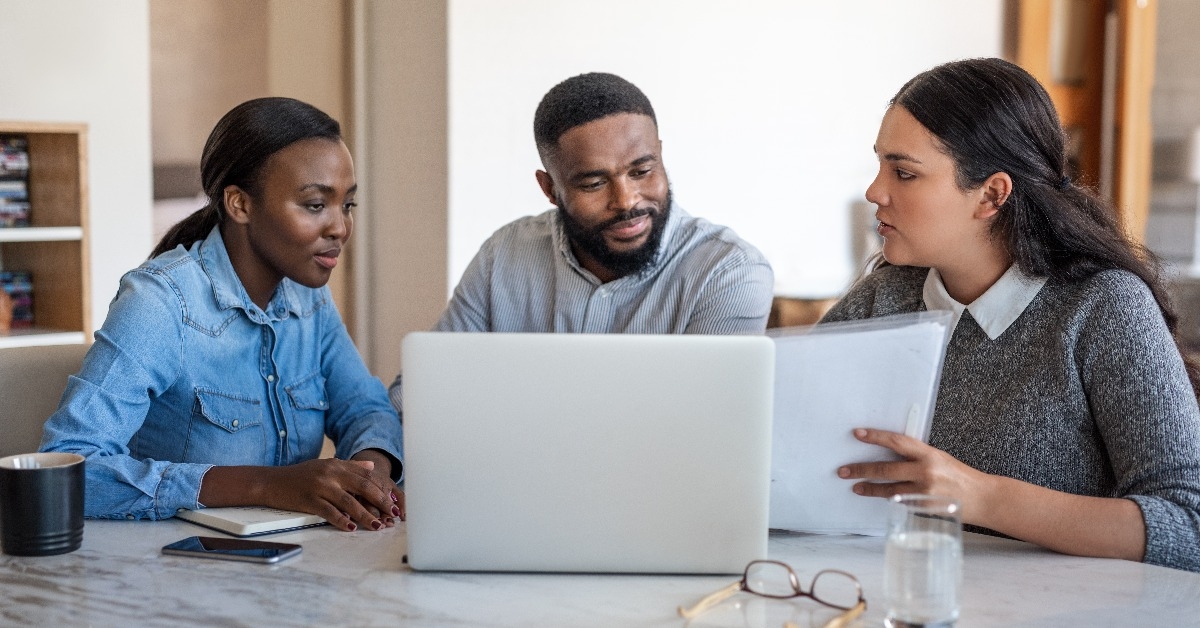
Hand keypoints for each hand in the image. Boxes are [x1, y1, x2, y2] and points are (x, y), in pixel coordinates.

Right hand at [261, 458, 401, 531]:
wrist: (272, 481)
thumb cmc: (300, 476)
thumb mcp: (326, 465)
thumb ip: (350, 466)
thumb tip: (372, 467)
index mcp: (337, 465)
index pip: (366, 476)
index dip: (382, 488)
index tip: (394, 500)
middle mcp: (331, 473)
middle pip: (362, 487)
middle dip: (380, 502)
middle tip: (393, 514)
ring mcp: (320, 486)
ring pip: (349, 502)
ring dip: (365, 515)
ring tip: (377, 525)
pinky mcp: (309, 499)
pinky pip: (329, 512)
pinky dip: (342, 520)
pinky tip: (351, 528)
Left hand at [836, 428, 990, 522]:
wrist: (983, 497)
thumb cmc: (960, 476)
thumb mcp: (939, 458)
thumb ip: (917, 457)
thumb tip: (891, 453)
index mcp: (929, 454)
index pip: (897, 441)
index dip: (875, 437)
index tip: (858, 434)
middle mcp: (925, 471)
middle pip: (885, 468)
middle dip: (861, 469)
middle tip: (843, 470)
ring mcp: (924, 491)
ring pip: (889, 489)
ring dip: (869, 488)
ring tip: (855, 487)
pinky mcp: (923, 507)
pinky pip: (900, 501)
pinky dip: (888, 498)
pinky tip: (878, 496)